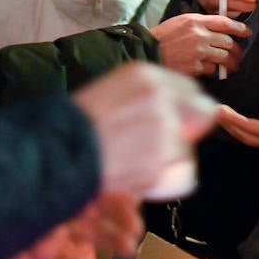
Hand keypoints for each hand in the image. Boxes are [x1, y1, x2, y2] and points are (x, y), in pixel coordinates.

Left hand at [0, 192, 143, 258]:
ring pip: (88, 237)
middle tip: (136, 229)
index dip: (111, 188)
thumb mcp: (6, 191)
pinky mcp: (44, 257)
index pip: (88, 181)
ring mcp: (51, 231)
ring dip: (110, 244)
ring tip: (128, 252)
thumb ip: (36, 180)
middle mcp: (54, 204)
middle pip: (94, 210)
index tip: (133, 195)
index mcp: (50, 182)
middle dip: (117, 219)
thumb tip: (57, 153)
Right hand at [72, 62, 216, 195]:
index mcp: (144, 75)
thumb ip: (147, 98)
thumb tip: (183, 112)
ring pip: (188, 148)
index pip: (189, 89)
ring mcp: (163, 128)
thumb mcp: (109, 93)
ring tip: (133, 163)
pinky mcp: (161, 160)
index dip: (185, 108)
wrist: (55, 151)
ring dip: (168, 160)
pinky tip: (142, 180)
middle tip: (166, 146)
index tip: (179, 120)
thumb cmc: (73, 126)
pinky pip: (184, 176)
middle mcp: (159, 96)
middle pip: (202, 113)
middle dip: (188, 130)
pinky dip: (168, 183)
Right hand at [150, 13, 249, 76]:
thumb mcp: (181, 22)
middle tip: (238, 55)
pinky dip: (212, 70)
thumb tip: (219, 30)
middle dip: (236, 50)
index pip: (224, 22)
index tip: (246, 32)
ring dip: (230, 63)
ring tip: (231, 66)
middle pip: (228, 42)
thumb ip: (200, 24)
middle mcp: (199, 35)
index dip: (239, 28)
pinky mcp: (195, 67)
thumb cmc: (162, 37)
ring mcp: (198, 52)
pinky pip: (212, 69)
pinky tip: (209, 70)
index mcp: (195, 20)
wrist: (147, 51)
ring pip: (223, 57)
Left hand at [216, 89, 258, 151]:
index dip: (239, 122)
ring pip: (253, 139)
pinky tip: (234, 121)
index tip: (222, 111)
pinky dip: (243, 129)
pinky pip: (257, 137)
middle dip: (232, 126)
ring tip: (219, 116)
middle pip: (252, 137)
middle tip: (214, 112)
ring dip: (235, 129)